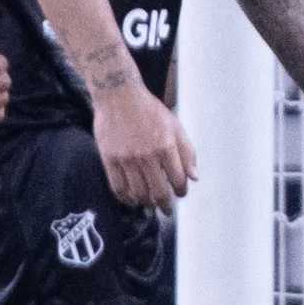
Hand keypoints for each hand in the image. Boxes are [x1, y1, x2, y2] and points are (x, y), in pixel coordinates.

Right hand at [90, 82, 195, 209]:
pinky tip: (131, 199)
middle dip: (165, 205)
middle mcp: (147, 155)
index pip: (178, 180)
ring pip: (138, 193)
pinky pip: (118, 187)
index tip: (180, 194)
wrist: (118, 95)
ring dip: (146, 202)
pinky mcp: (109, 159)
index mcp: (166, 146)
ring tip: (149, 203)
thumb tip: (194, 177)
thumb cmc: (148, 109)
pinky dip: (126, 198)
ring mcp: (126, 159)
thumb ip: (187, 152)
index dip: (181, 191)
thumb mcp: (175, 125)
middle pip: (158, 192)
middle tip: (166, 210)